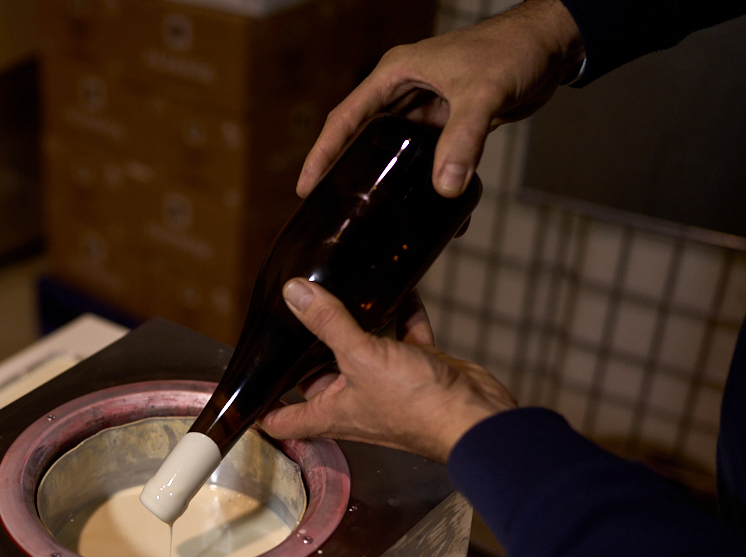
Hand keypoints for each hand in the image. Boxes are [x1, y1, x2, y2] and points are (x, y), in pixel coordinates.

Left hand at [261, 280, 516, 463]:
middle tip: (291, 312)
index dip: (257, 409)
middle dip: (306, 348)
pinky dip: (402, 314)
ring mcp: (386, 385)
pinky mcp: (417, 370)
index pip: (280, 419)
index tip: (240, 390)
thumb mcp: (361, 357)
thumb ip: (328, 323)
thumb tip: (295, 294)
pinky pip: (404, 337)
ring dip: (353, 325)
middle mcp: (354, 401)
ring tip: (337, 291)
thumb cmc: (417, 405)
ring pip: (361, 351)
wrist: (475, 415)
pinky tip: (400, 288)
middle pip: (317, 375)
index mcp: (330, 412)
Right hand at [296, 0, 583, 198]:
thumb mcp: (483, 93)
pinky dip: (423, 178)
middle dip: (345, 169)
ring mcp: (426, 106)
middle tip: (328, 207)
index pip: (346, 117)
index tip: (306, 187)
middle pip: (362, 135)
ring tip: (366, 212)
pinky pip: (425, 155)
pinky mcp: (449, 121)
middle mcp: (405, 89)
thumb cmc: (512, 49)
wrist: (552, 43)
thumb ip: (463, 140)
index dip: (322, 153)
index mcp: (395, 74)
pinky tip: (423, 205)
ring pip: (393, 148)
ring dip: (384, 177)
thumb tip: (445, 189)